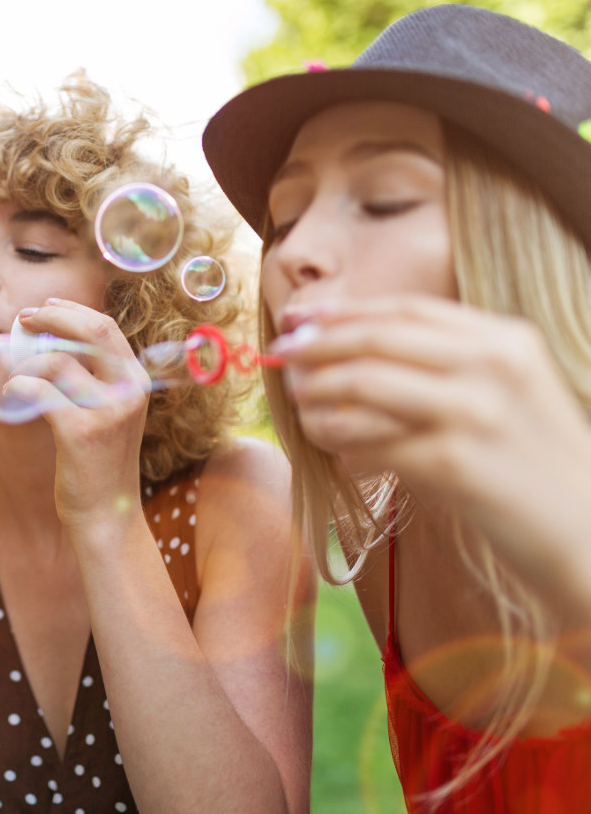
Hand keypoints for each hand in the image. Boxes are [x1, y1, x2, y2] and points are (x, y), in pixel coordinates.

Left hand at [10, 299, 149, 531]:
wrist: (106, 513)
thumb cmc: (98, 461)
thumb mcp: (107, 412)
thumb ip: (92, 376)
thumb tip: (53, 336)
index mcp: (135, 380)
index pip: (105, 326)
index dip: (70, 310)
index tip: (43, 307)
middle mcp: (129, 390)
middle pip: (91, 329)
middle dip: (50, 317)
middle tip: (23, 320)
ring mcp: (108, 411)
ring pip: (58, 360)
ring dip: (26, 362)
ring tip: (14, 377)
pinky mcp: (82, 432)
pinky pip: (41, 391)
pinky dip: (18, 386)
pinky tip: (11, 394)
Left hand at [271, 294, 590, 562]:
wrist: (589, 534)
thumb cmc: (536, 467)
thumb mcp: (510, 394)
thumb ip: (450, 366)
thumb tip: (355, 354)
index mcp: (506, 340)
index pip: (407, 311)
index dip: (346, 312)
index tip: (303, 319)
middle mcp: (493, 366)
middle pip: (377, 340)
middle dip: (319, 347)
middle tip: (284, 360)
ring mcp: (476, 412)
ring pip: (364, 386)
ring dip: (321, 398)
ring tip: (304, 412)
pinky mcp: (456, 463)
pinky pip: (372, 444)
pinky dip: (345, 448)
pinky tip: (342, 458)